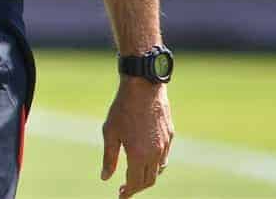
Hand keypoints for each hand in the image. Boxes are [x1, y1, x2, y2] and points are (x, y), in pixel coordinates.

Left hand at [101, 77, 173, 196]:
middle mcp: (155, 153)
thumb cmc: (122, 108)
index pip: (135, 183)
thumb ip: (109, 158)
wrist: (144, 87)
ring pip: (159, 170)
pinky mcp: (170, 136)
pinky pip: (164, 157)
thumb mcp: (110, 132)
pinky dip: (156, 165)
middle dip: (137, 188)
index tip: (120, 196)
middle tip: (126, 189)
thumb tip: (105, 178)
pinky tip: (146, 160)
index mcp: (139, 155)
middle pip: (149, 180)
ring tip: (135, 176)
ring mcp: (165, 145)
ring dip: (147, 177)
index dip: (128, 192)